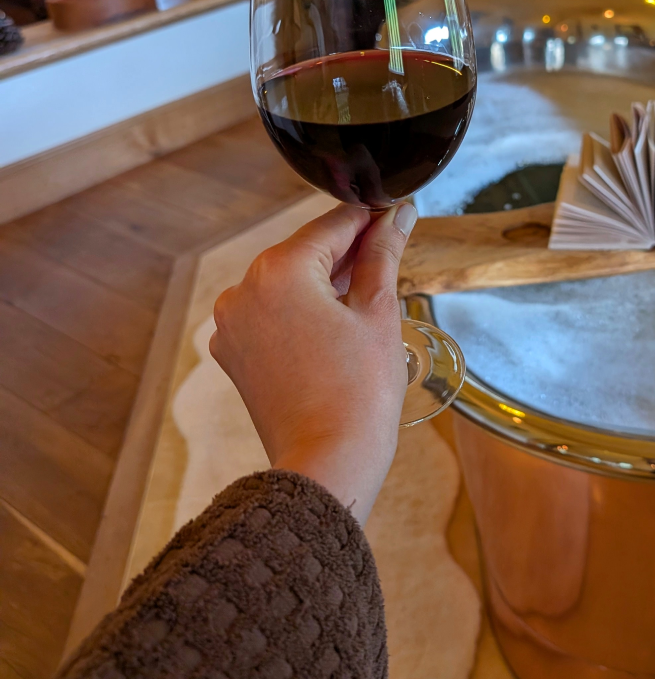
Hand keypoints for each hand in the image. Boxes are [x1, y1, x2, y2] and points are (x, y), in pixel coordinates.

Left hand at [209, 202, 417, 523]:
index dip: (370, 218)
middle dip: (347, 250)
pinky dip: (302, 310)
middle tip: (390, 251)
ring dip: (325, 280)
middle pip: (305, 251)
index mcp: (278, 271)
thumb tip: (397, 214)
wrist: (327, 464)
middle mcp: (244, 290)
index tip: (395, 214)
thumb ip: (382, 254)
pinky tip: (337, 323)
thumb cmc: (358, 392)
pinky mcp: (234, 352)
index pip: (332, 226)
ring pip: (288, 282)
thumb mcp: (378, 311)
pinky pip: (271, 313)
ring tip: (368, 291)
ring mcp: (232, 323)